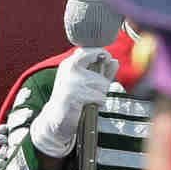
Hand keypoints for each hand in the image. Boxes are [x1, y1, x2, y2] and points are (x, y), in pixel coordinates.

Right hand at [27, 45, 118, 159]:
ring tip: (88, 101)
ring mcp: (71, 83)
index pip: (89, 51)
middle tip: (91, 94)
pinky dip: (96, 105)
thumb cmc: (73, 99)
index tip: (107, 58)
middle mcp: (69, 71)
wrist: (55, 118)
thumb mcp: (88, 82)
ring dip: (100, 97)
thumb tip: (115, 61)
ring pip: (102, 88)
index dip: (101, 53)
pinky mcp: (73, 96)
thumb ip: (102, 72)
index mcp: (70, 64)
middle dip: (102, 88)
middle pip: (101, 78)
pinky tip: (86, 107)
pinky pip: (98, 98)